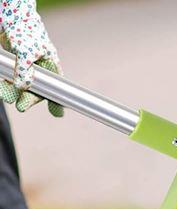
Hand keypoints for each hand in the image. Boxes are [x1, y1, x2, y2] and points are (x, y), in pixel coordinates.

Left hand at [0, 0, 62, 116]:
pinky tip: (3, 88)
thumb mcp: (26, 52)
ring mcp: (26, 67)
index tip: (56, 113)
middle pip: (37, 90)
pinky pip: (10, 79)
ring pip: (21, 86)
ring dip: (13, 92)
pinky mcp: (13, 64)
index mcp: (50, 65)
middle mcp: (39, 68)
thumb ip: (25, 72)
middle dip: (28, 99)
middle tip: (21, 106)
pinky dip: (6, 84)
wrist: (9, 13)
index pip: (56, 88)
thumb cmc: (23, 29)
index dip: (56, 101)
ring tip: (5, 95)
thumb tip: (22, 87)